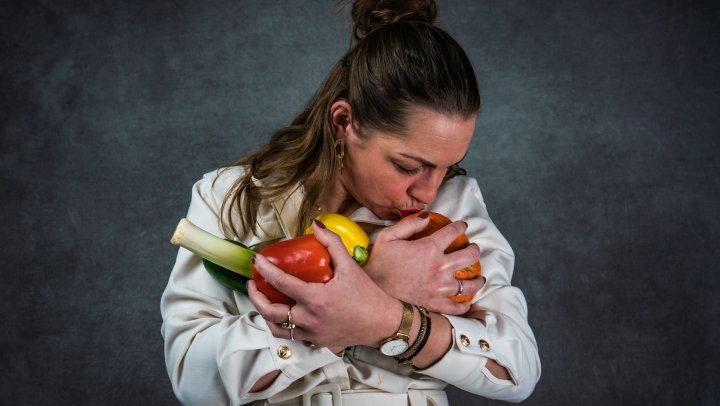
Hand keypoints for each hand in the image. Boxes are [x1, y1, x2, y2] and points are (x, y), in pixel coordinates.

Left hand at [247, 220, 400, 350]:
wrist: (383, 323)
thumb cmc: (368, 295)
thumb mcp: (350, 265)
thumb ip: (332, 243)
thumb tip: (316, 225)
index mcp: (315, 299)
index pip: (281, 282)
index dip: (265, 270)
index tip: (257, 261)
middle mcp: (310, 319)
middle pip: (270, 311)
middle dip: (255, 297)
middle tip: (253, 283)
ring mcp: (312, 333)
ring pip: (277, 329)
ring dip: (265, 315)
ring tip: (264, 301)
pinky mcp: (317, 342)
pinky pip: (292, 336)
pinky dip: (282, 326)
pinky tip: (283, 315)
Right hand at [363, 214, 483, 314]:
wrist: (372, 292)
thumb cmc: (378, 263)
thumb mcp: (388, 237)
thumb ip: (409, 225)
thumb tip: (427, 217)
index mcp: (429, 248)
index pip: (453, 232)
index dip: (461, 226)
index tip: (463, 226)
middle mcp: (439, 267)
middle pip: (469, 256)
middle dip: (475, 250)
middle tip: (474, 249)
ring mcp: (440, 288)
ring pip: (468, 284)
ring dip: (477, 279)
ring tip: (479, 277)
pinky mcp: (436, 304)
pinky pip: (456, 307)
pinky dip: (464, 305)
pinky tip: (466, 302)